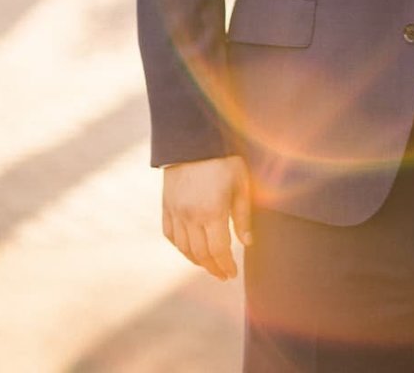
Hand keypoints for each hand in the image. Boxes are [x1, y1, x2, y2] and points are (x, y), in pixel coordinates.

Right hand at [162, 154, 251, 280]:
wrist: (194, 139)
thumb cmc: (224, 160)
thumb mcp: (241, 184)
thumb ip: (242, 216)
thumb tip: (246, 243)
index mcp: (212, 211)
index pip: (219, 250)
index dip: (226, 265)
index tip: (232, 274)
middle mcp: (191, 216)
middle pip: (200, 254)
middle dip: (213, 268)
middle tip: (222, 274)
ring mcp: (176, 212)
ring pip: (184, 248)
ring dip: (197, 261)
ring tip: (209, 265)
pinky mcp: (166, 206)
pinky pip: (170, 235)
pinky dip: (180, 247)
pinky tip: (190, 249)